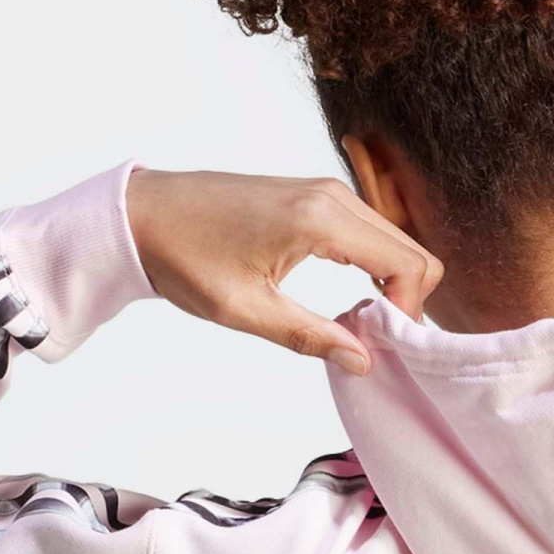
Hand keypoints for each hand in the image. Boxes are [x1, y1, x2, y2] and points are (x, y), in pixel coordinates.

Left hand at [126, 169, 442, 373]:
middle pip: (411, 250)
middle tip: (376, 341)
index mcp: (318, 219)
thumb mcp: (244, 309)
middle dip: (406, 300)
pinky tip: (347, 299)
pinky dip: (373, 267)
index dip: (409, 312)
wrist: (142, 214)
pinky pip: (369, 233)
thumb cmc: (182, 255)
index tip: (384, 346)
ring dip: (391, 284)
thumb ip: (309, 336)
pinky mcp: (313, 197)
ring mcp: (324, 192)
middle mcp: (330, 196)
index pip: (407, 263)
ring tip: (359, 325)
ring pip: (394, 241)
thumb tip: (363, 361)